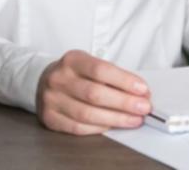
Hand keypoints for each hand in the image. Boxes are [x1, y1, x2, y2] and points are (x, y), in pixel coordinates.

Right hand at [35, 50, 150, 134]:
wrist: (44, 81)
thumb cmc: (76, 74)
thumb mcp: (90, 64)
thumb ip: (112, 77)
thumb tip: (141, 94)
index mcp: (72, 60)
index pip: (100, 70)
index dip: (124, 81)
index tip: (143, 90)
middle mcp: (59, 78)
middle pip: (95, 94)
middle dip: (124, 103)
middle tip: (144, 108)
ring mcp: (51, 99)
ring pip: (87, 114)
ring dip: (115, 119)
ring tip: (134, 120)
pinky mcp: (50, 118)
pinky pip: (78, 127)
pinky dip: (99, 128)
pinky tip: (113, 126)